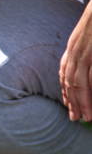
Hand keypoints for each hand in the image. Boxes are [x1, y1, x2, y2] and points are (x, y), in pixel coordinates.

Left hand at [59, 0, 91, 121]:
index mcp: (73, 46)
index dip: (66, 90)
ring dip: (82, 102)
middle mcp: (75, 50)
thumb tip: (88, 62)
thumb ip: (86, 49)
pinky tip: (91, 103)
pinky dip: (89, 91)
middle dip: (73, 101)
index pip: (65, 73)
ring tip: (86, 116)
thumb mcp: (88, 36)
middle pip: (70, 81)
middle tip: (76, 117)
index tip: (68, 104)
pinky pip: (90, 76)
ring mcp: (86, 51)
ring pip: (80, 82)